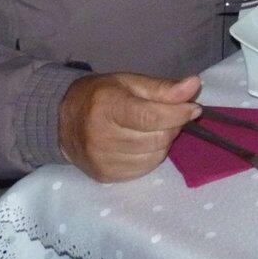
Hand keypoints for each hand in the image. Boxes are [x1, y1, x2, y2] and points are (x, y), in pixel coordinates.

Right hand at [58, 72, 200, 182]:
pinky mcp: (105, 176)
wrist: (63, 121)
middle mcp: (101, 137)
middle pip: (156, 138)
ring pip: (154, 156)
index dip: (178, 113)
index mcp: (107, 107)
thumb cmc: (102, 96)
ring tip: (154, 128)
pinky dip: (152, 156)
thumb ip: (163, 88)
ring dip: (164, 141)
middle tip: (168, 115)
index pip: (150, 117)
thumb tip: (195, 86)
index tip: (194, 108)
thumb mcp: (130, 82)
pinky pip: (144, 169)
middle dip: (172, 125)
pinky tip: (143, 143)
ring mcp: (102, 160)